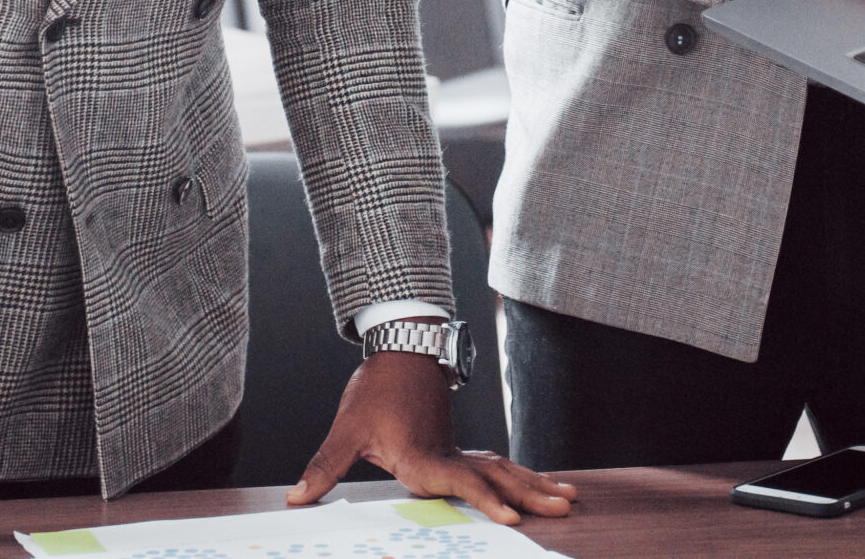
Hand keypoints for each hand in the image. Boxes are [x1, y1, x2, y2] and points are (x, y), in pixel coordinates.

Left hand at [287, 351, 576, 524]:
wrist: (399, 347)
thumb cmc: (375, 388)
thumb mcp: (346, 429)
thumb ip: (324, 467)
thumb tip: (296, 500)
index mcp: (424, 455)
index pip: (461, 482)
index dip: (486, 501)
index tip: (513, 518)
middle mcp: (449, 454)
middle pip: (497, 477)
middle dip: (532, 495)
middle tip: (566, 506)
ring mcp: (458, 449)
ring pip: (505, 469)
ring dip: (536, 484)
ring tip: (569, 497)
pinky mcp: (459, 446)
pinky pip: (497, 464)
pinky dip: (522, 475)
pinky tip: (542, 484)